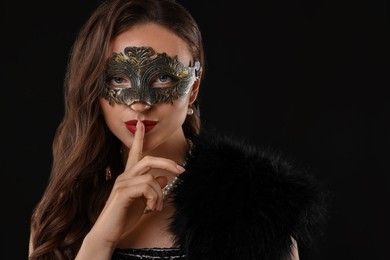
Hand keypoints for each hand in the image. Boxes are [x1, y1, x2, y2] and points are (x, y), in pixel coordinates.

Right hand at [81, 121, 184, 250]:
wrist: (109, 232)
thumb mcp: (143, 200)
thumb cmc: (125, 215)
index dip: (139, 137)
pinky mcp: (122, 192)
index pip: (135, 152)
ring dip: (160, 193)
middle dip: (167, 163)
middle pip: (149, 159)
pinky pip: (146, 187)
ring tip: (157, 206)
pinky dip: (154, 198)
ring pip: (150, 177)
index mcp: (130, 175)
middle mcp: (125, 175)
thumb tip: (164, 178)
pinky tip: (152, 207)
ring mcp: (122, 183)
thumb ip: (152, 188)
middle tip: (181, 171)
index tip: (141, 123)